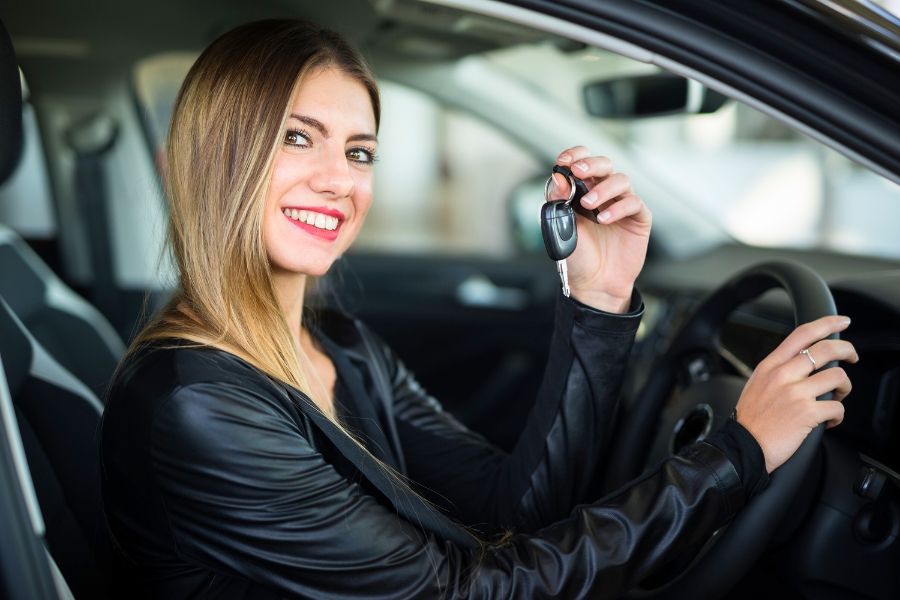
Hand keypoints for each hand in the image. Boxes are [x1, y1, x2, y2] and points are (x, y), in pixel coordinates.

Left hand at [552, 147, 650, 312]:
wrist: (593, 284)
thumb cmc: (577, 257)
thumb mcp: (561, 226)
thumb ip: (558, 201)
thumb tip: (558, 177)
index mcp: (581, 192)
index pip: (581, 163)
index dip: (575, 156)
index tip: (564, 161)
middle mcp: (602, 195)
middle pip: (604, 165)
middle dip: (591, 164)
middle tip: (579, 171)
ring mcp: (621, 205)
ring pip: (620, 180)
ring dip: (603, 188)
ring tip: (588, 205)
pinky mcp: (638, 218)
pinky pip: (633, 202)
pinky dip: (618, 207)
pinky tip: (604, 219)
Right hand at [735, 315, 856, 472]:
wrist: (742, 447)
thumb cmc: (750, 420)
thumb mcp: (756, 384)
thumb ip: (778, 371)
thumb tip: (803, 364)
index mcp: (770, 366)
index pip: (802, 334)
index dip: (827, 323)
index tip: (841, 321)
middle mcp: (782, 375)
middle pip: (826, 349)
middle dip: (847, 350)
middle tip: (853, 357)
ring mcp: (795, 393)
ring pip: (838, 377)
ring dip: (845, 388)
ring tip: (836, 398)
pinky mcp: (806, 413)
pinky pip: (837, 408)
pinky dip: (838, 416)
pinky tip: (828, 422)